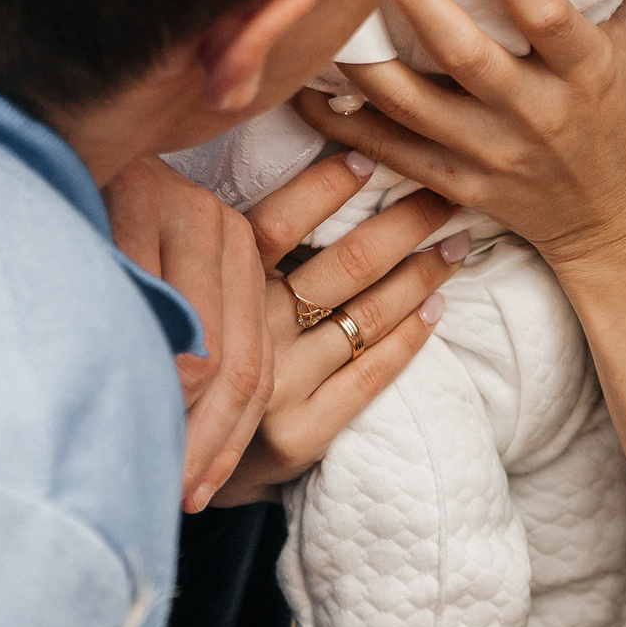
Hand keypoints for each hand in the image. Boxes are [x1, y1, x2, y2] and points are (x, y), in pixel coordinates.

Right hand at [102, 153, 466, 510]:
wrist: (169, 469)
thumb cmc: (183, 364)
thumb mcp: (185, 297)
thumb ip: (215, 252)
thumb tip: (270, 185)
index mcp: (216, 287)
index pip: (279, 223)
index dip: (327, 186)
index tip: (370, 157)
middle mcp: (248, 332)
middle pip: (344, 264)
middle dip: (406, 222)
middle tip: (448, 191)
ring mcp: (276, 384)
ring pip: (367, 314)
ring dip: (422, 274)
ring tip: (456, 241)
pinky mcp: (300, 431)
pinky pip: (371, 374)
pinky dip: (409, 336)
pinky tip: (435, 306)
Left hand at [293, 0, 625, 273]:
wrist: (621, 226)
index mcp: (586, 72)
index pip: (544, 12)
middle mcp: (536, 114)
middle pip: (463, 53)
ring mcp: (493, 154)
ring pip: (412, 105)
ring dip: (364, 57)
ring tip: (329, 7)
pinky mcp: (460, 184)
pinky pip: (391, 153)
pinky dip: (343, 123)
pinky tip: (304, 85)